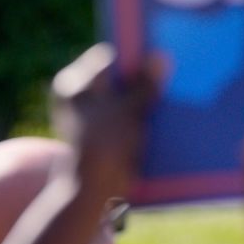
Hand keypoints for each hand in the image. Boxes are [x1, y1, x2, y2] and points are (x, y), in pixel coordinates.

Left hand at [51, 44, 162, 199]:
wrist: (95, 191)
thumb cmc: (106, 147)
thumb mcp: (130, 110)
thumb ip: (145, 84)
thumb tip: (159, 56)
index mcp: (73, 85)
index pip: (109, 57)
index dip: (136, 54)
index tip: (162, 51)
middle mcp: (78, 97)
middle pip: (118, 77)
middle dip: (143, 77)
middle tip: (170, 73)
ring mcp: (90, 116)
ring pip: (124, 96)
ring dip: (145, 96)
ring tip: (171, 94)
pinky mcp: (103, 133)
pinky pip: (126, 114)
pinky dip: (142, 113)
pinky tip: (164, 115)